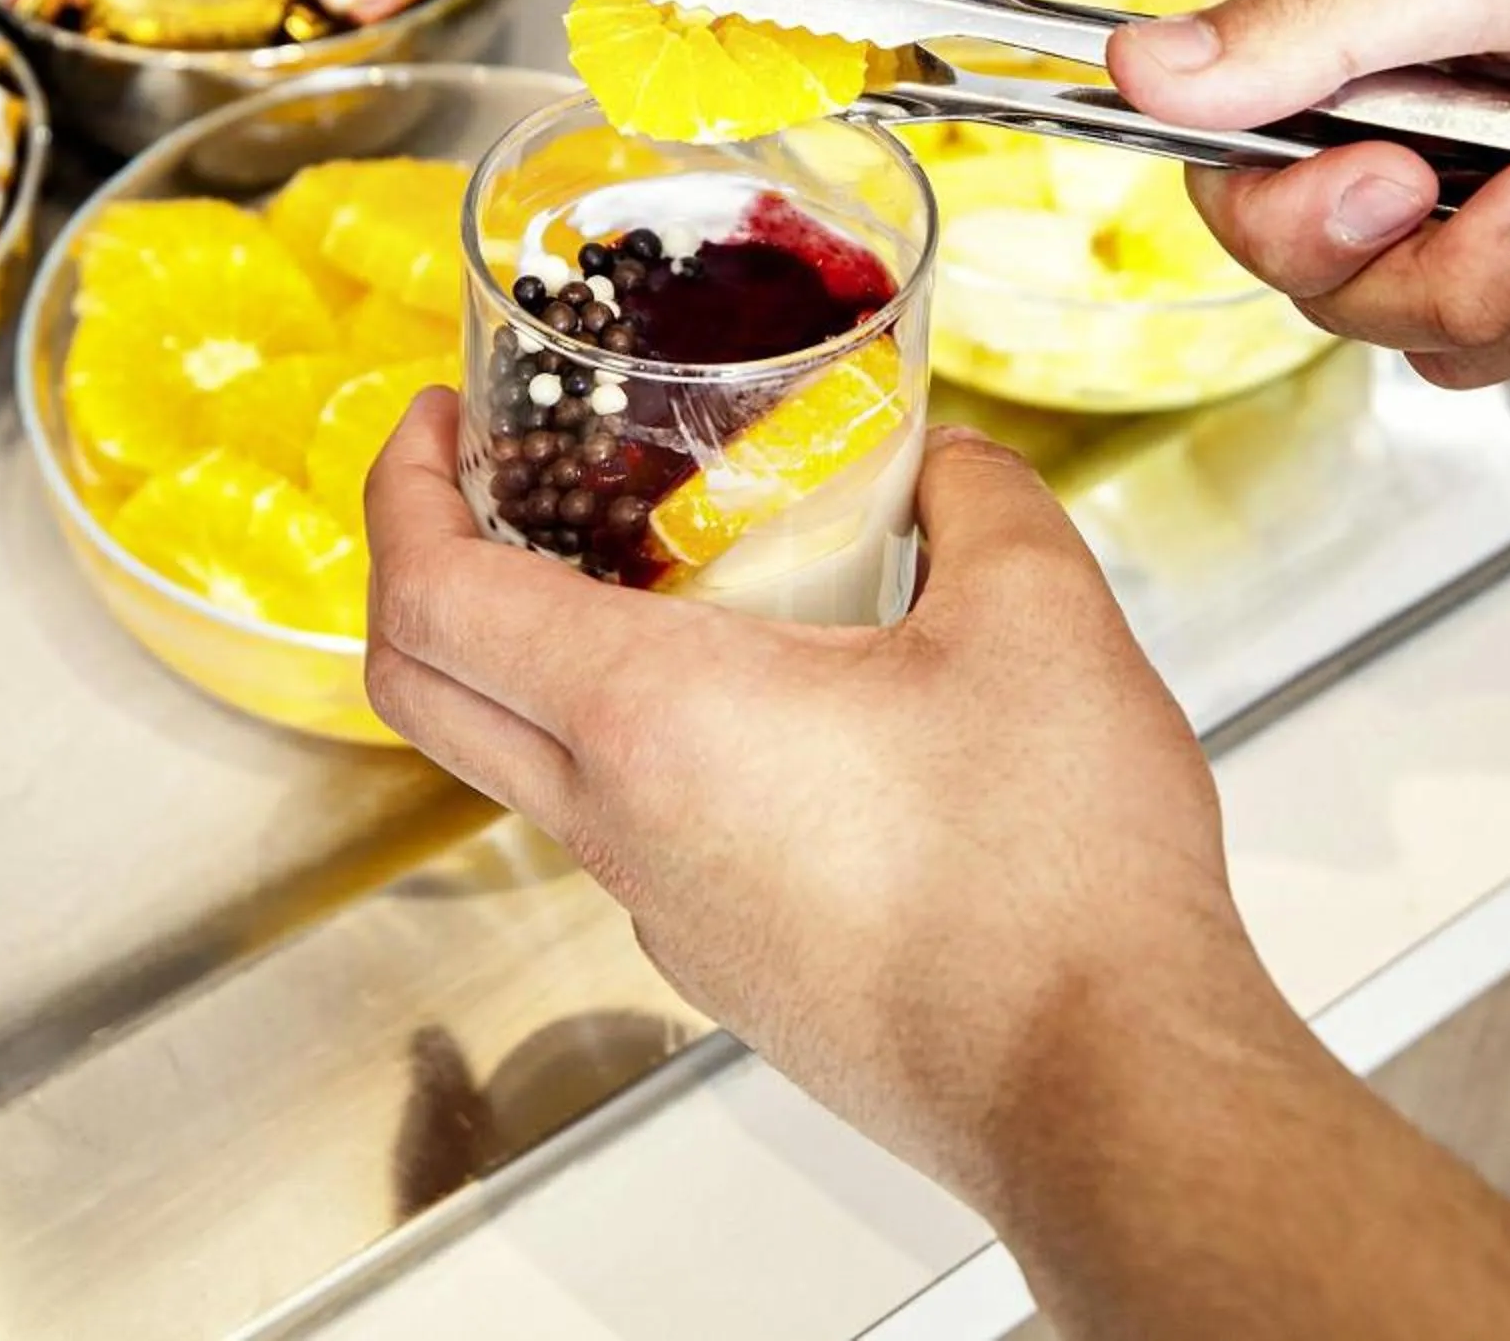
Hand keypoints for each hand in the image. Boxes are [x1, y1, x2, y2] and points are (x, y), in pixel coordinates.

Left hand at [363, 396, 1275, 1207]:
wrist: (1105, 1089)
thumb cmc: (1056, 877)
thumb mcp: (1040, 615)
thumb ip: (977, 497)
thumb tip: (950, 463)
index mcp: (654, 722)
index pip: (431, 601)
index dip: (404, 489)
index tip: (438, 420)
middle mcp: (626, 829)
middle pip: (432, 696)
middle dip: (425, 565)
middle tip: (491, 480)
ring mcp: (670, 913)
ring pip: (544, 768)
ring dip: (553, 658)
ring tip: (673, 570)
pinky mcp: (735, 966)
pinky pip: (642, 833)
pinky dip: (652, 744)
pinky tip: (784, 698)